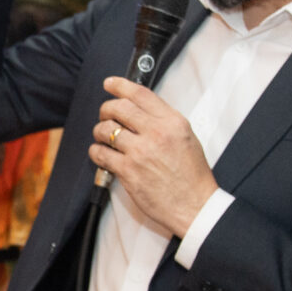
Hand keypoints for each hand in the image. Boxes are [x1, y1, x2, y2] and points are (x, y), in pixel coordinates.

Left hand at [88, 77, 218, 235]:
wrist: (195, 206)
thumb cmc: (193, 176)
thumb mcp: (187, 138)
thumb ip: (165, 121)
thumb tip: (139, 110)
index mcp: (173, 122)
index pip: (140, 94)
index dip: (120, 86)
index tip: (109, 84)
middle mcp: (156, 133)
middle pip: (118, 108)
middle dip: (106, 109)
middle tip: (105, 115)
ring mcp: (140, 152)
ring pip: (105, 130)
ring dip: (99, 131)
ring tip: (103, 137)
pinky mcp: (128, 171)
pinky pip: (101, 154)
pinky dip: (96, 152)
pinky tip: (101, 154)